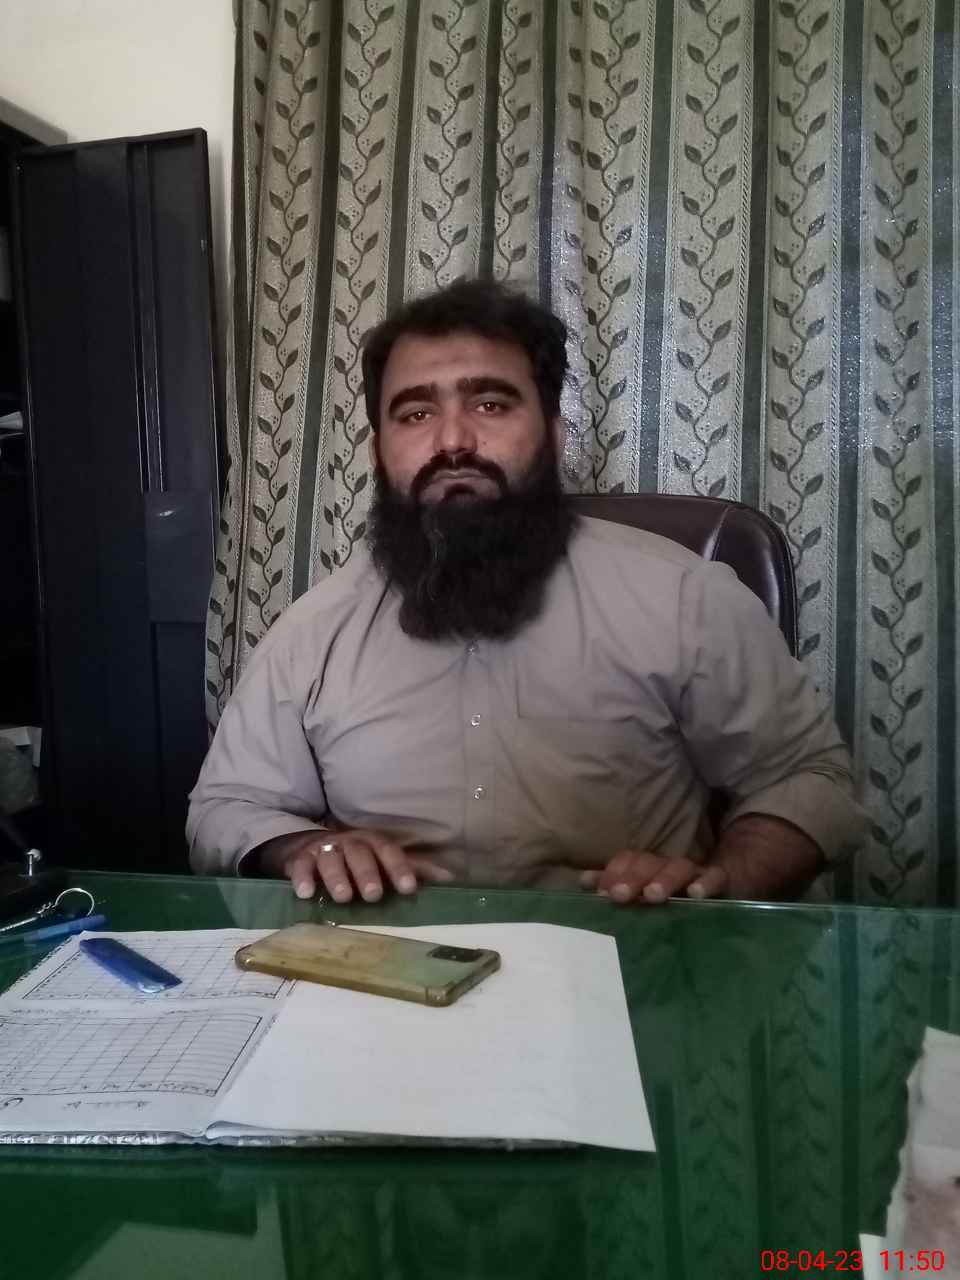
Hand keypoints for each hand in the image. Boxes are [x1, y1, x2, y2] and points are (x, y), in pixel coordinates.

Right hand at [256, 829, 454, 902]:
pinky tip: (306, 894)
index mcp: (373, 843)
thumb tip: (450, 879)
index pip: (389, 851)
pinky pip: (299, 866)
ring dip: (337, 877)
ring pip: (331, 858)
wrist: (312, 848)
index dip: (399, 867)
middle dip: (367, 873)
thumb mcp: (384, 861)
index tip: (409, 888)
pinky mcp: (300, 859)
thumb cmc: (357, 859)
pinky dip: (301, 878)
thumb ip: (414, 869)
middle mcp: (350, 843)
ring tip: (343, 897)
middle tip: (374, 895)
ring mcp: (324, 849)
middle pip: (360, 853)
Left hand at [579, 849, 728, 904]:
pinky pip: (716, 877)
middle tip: (620, 897)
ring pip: (679, 866)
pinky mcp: (722, 882)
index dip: (613, 873)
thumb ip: (616, 887)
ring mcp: (695, 873)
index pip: (628, 860)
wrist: (722, 893)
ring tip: (653, 896)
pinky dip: (706, 883)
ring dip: (664, 879)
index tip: (601, 895)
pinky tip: (695, 895)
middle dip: (632, 878)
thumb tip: (584, 882)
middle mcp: (669, 866)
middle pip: (649, 862)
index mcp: (649, 867)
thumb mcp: (643, 895)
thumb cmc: (674, 899)